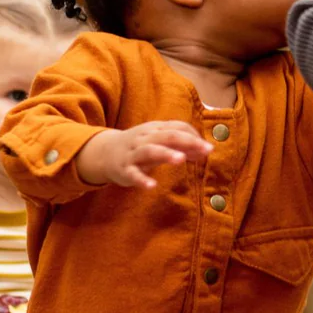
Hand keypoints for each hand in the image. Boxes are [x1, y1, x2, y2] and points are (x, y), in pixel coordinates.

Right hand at [75, 122, 211, 189]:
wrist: (104, 153)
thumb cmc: (140, 148)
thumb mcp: (160, 143)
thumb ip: (182, 146)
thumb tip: (206, 150)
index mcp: (155, 129)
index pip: (177, 127)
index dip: (193, 136)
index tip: (207, 148)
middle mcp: (144, 138)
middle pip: (167, 136)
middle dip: (188, 141)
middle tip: (207, 150)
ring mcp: (133, 153)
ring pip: (150, 150)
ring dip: (166, 153)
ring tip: (181, 159)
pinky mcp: (124, 169)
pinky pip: (133, 174)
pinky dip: (142, 179)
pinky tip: (152, 185)